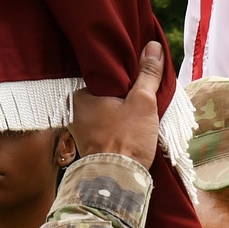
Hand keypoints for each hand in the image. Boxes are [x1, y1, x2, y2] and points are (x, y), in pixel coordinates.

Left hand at [69, 41, 163, 167]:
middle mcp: (75, 110)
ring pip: (105, 110)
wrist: (117, 181)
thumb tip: (153, 46)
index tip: (139, 75)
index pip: (103, 74)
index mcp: (80, 94)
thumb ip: (147, 74)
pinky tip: (131, 127)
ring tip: (140, 110)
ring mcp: (80, 129)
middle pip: (104, 93)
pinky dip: (117, 125)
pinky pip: (105, 126)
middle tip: (143, 94)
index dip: (123, 73)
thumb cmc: (127, 139)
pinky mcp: (90, 146)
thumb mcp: (143, 102)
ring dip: (121, 110)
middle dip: (121, 93)